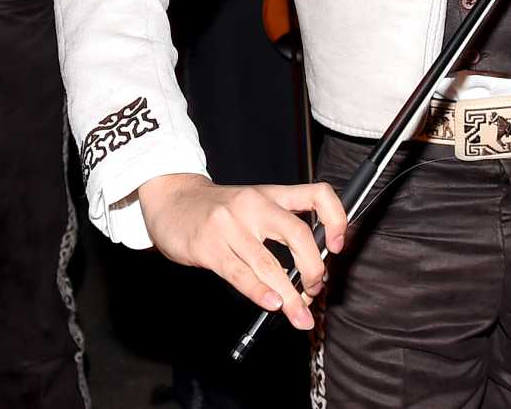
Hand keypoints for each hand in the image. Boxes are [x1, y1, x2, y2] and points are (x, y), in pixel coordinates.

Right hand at [136, 173, 346, 331]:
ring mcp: (231, 225)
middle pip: (298, 234)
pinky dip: (260, 292)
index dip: (336, 218)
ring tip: (300, 316)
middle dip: (314, 269)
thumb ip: (279, 227)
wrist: (172, 200)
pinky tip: (272, 305)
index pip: (316, 194)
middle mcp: (254, 205)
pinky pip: (240, 274)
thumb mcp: (252, 204)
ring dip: (290, 296)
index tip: (338, 246)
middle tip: (315, 290)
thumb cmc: (217, 209)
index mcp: (271, 194)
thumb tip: (309, 270)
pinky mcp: (209, 247)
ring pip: (270, 264)